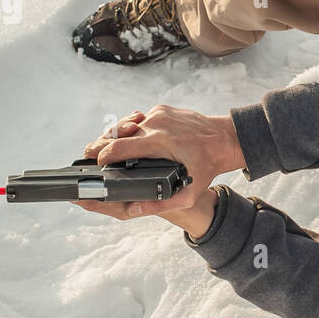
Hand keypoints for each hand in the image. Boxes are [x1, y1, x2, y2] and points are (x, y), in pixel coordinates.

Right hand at [73, 105, 245, 232]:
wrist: (225, 139)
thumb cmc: (208, 166)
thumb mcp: (190, 193)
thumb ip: (161, 204)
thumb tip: (133, 209)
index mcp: (159, 142)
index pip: (117, 147)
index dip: (102, 158)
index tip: (97, 166)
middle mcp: (156, 123)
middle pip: (115, 133)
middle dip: (101, 145)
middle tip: (93, 157)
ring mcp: (158, 113)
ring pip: (126, 125)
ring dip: (118, 137)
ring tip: (111, 150)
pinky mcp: (162, 108)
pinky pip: (141, 120)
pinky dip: (135, 130)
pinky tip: (135, 141)